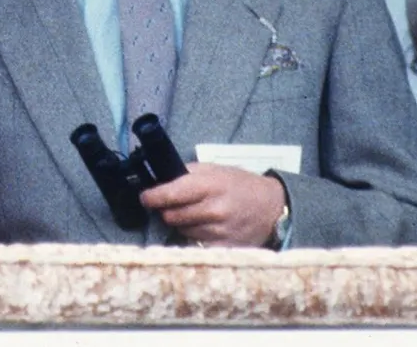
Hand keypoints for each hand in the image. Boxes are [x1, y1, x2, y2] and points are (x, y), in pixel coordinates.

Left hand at [140, 163, 285, 246]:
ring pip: (182, 230)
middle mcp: (214, 210)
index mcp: (209, 186)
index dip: (152, 197)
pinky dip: (195, 236)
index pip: (170, 194)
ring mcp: (219, 231)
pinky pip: (195, 244)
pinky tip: (206, 227)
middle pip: (171, 216)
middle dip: (168, 210)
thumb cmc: (240, 185)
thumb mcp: (214, 170)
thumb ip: (186, 174)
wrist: (271, 207)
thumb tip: (159, 179)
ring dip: (182, 223)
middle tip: (175, 205)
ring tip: (197, 214)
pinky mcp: (224, 247)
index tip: (145, 198)